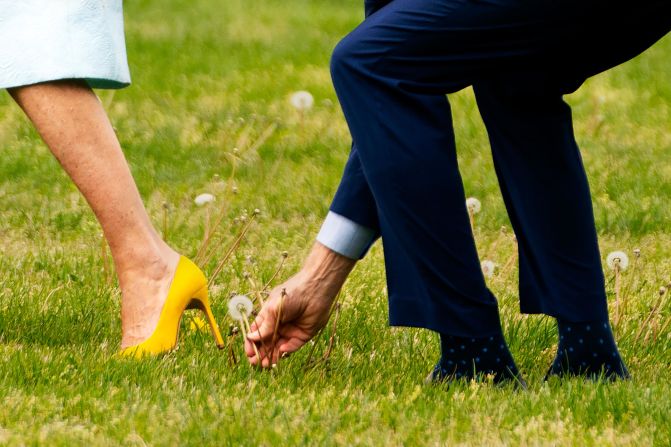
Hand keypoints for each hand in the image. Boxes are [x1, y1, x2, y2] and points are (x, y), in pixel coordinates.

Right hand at [245, 243, 355, 367]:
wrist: (315, 289)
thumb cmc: (291, 294)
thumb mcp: (273, 310)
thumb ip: (264, 326)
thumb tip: (250, 338)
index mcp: (269, 315)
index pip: (257, 332)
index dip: (252, 342)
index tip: (249, 352)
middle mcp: (279, 324)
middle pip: (267, 342)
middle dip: (261, 352)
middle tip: (255, 363)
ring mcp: (291, 330)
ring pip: (279, 346)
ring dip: (272, 355)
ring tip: (265, 365)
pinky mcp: (303, 334)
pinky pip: (293, 345)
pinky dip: (287, 349)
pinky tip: (281, 351)